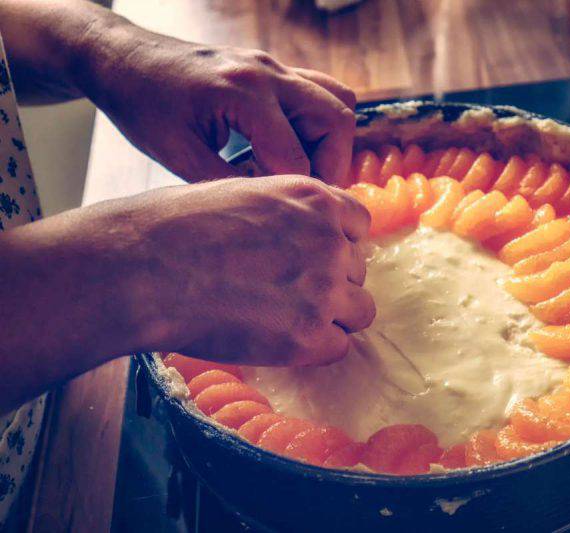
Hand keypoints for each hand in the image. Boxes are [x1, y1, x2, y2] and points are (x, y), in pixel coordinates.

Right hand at [0, 176, 373, 408]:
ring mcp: (324, 287)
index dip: (338, 244)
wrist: (145, 268)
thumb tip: (299, 238)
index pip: (358, 224)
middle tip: (288, 293)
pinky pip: (339, 347)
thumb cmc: (175, 228)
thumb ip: (288, 214)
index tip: (314, 258)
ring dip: (332, 317)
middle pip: (359, 269)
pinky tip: (281, 340)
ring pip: (360, 310)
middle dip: (332, 281)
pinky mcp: (309, 334)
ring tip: (287, 319)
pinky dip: (315, 348)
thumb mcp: (244, 195)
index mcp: (314, 198)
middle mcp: (329, 240)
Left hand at [80, 26, 356, 184]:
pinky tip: (291, 144)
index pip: (296, 157)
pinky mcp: (270, 67)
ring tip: (304, 169)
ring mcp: (272, 65)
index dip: (295, 193)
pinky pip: (318, 90)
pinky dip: (317, 122)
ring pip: (336, 99)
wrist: (123, 57)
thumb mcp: (178, 155)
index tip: (286, 214)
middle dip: (332, 165)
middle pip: (337, 120)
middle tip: (310, 194)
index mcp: (242, 94)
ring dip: (331, 140)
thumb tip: (270, 209)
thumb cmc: (141, 103)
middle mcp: (266, 73)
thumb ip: (229, 183)